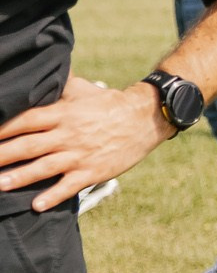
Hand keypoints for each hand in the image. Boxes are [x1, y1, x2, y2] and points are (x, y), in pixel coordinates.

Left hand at [0, 81, 171, 211]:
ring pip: (43, 167)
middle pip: (27, 146)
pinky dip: (53, 195)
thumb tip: (41, 67)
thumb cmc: (109, 102)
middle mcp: (68, 134)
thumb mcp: (82, 89)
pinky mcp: (94, 171)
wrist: (146, 118)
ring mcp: (80, 154)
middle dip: (1, 155)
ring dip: (19, 177)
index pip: (24, 121)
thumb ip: (58, 85)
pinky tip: (36, 205)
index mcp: (62, 113)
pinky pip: (70, 185)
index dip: (2, 129)